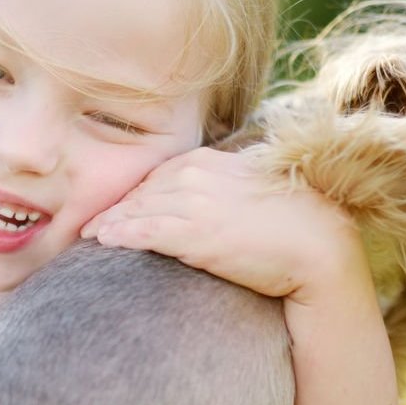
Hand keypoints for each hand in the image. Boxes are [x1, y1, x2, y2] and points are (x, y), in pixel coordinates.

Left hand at [80, 147, 369, 303]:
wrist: (319, 244)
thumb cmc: (293, 223)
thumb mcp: (252, 192)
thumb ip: (222, 189)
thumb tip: (210, 206)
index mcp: (209, 160)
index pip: (157, 176)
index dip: (134, 195)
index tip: (116, 208)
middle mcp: (196, 175)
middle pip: (141, 192)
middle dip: (114, 207)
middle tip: (86, 223)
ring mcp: (194, 202)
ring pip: (138, 210)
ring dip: (110, 223)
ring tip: (88, 235)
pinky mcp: (195, 233)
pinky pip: (145, 231)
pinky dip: (121, 234)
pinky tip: (104, 241)